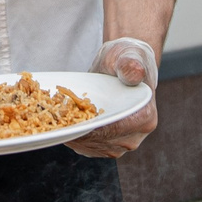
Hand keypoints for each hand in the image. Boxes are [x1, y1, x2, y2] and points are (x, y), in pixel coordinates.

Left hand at [68, 36, 157, 157]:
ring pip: (93, 147)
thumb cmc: (127, 57)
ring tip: (57, 122)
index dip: (91, 126)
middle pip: (102, 141)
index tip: (68, 119)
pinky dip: (73, 138)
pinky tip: (62, 126)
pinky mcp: (109, 144)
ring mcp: (123, 143)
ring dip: (73, 137)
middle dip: (78, 131)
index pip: (115, 129)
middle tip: (56, 119)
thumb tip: (135, 72)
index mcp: (145, 117)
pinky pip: (88, 147)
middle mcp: (137, 135)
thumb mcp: (127, 54)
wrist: (123, 64)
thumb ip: (130, 64)